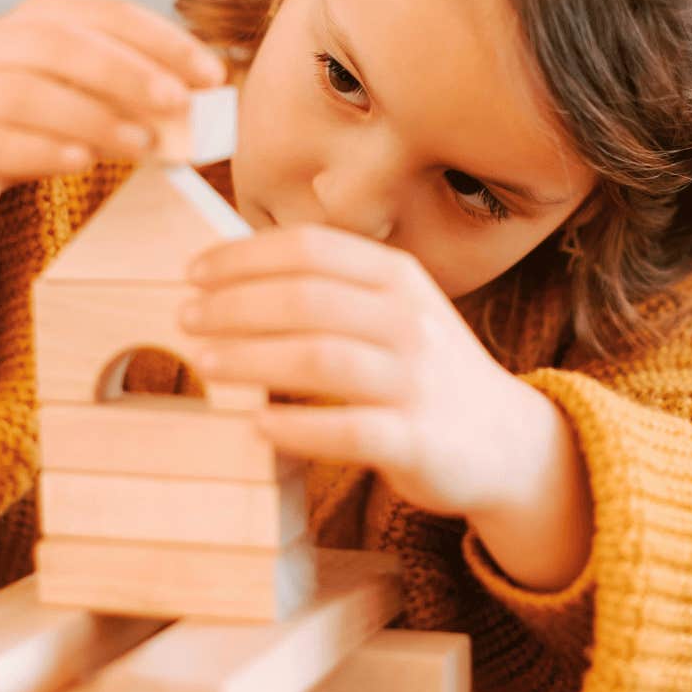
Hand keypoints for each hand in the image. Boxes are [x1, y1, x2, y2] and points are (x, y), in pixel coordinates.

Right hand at [0, 0, 225, 255]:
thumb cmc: (28, 125)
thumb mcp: (78, 96)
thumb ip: (131, 93)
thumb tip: (200, 105)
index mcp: (37, 19)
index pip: (108, 14)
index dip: (164, 40)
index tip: (213, 74)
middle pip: (65, 46)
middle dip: (130, 73)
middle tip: (179, 103)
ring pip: (30, 95)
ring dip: (95, 117)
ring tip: (145, 144)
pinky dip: (43, 150)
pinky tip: (81, 162)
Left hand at [178, 224, 560, 520]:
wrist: (507, 442)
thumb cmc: (423, 373)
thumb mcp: (393, 312)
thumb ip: (332, 292)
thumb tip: (232, 279)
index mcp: (398, 277)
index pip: (310, 248)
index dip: (244, 256)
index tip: (192, 273)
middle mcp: (409, 319)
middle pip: (307, 298)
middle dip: (235, 305)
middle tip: (185, 317)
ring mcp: (416, 379)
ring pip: (320, 357)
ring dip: (252, 358)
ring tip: (204, 363)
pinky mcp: (417, 438)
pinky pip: (348, 430)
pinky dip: (296, 426)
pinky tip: (257, 426)